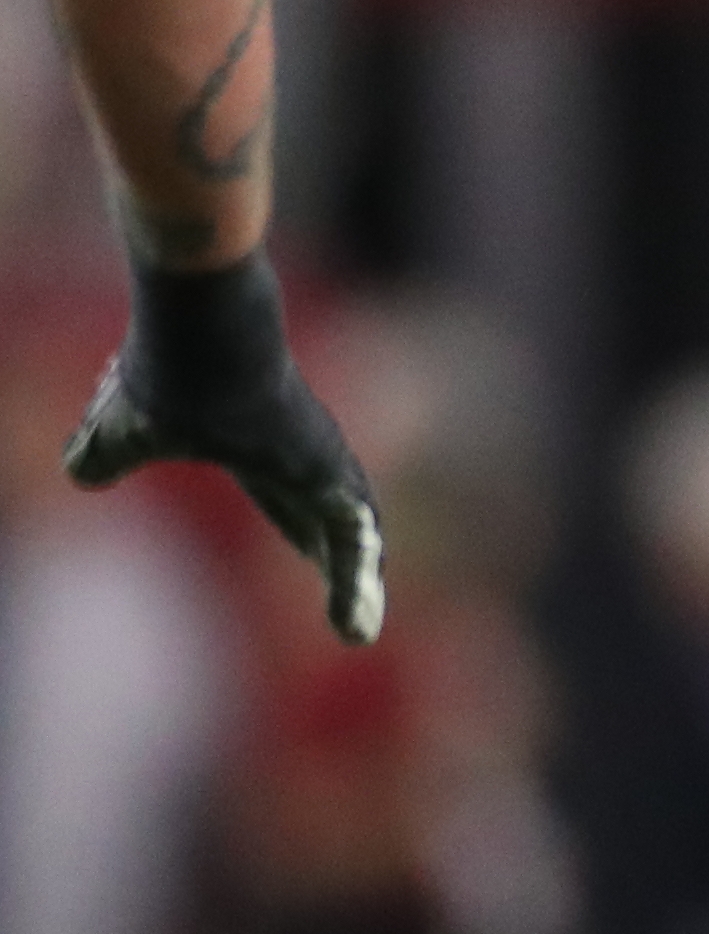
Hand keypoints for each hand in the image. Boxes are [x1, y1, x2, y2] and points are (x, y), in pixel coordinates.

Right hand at [66, 257, 384, 645]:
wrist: (194, 346)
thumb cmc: (161, 376)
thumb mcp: (120, 432)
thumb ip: (105, 454)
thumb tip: (80, 475)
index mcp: (258, 444)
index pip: (287, 498)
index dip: (301, 530)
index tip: (316, 559)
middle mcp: (298, 452)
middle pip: (323, 522)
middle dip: (340, 563)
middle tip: (357, 607)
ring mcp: (320, 460)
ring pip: (347, 534)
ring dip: (353, 583)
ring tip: (359, 631)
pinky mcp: (330, 473)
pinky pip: (352, 537)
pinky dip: (355, 578)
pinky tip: (359, 620)